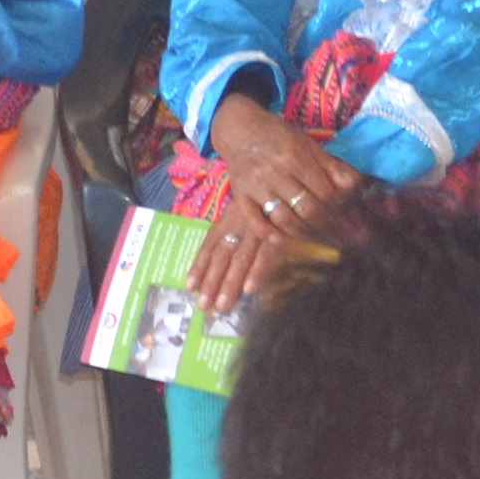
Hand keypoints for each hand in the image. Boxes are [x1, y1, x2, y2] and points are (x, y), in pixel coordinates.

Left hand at [188, 192, 297, 318]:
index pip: (210, 244)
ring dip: (230, 283)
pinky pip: (267, 253)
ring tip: (222, 306)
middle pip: (222, 256)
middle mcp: (240, 224)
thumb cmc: (267, 192)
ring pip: (240, 258)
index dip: (200, 265)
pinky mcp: (280, 230)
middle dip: (212, 282)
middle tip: (204, 307)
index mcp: (230, 218)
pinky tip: (250, 290)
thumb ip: (235, 228)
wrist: (290, 171)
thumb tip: (218, 255)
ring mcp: (259, 227)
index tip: (189, 286)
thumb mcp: (246, 207)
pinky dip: (258, 271)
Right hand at [210, 91, 357, 238]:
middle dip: (327, 226)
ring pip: (284, 218)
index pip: (325, 193)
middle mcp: (275, 172)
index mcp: (296, 157)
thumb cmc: (280, 137)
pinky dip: (269, 234)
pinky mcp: (240, 196)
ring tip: (317, 239)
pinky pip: (254, 221)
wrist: (241, 130)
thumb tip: (355, 186)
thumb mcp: (308, 145)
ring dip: (303, 233)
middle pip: (307, 208)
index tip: (349, 221)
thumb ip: (331, 166)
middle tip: (339, 237)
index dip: (340, 210)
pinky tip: (282, 240)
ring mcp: (256, 186)